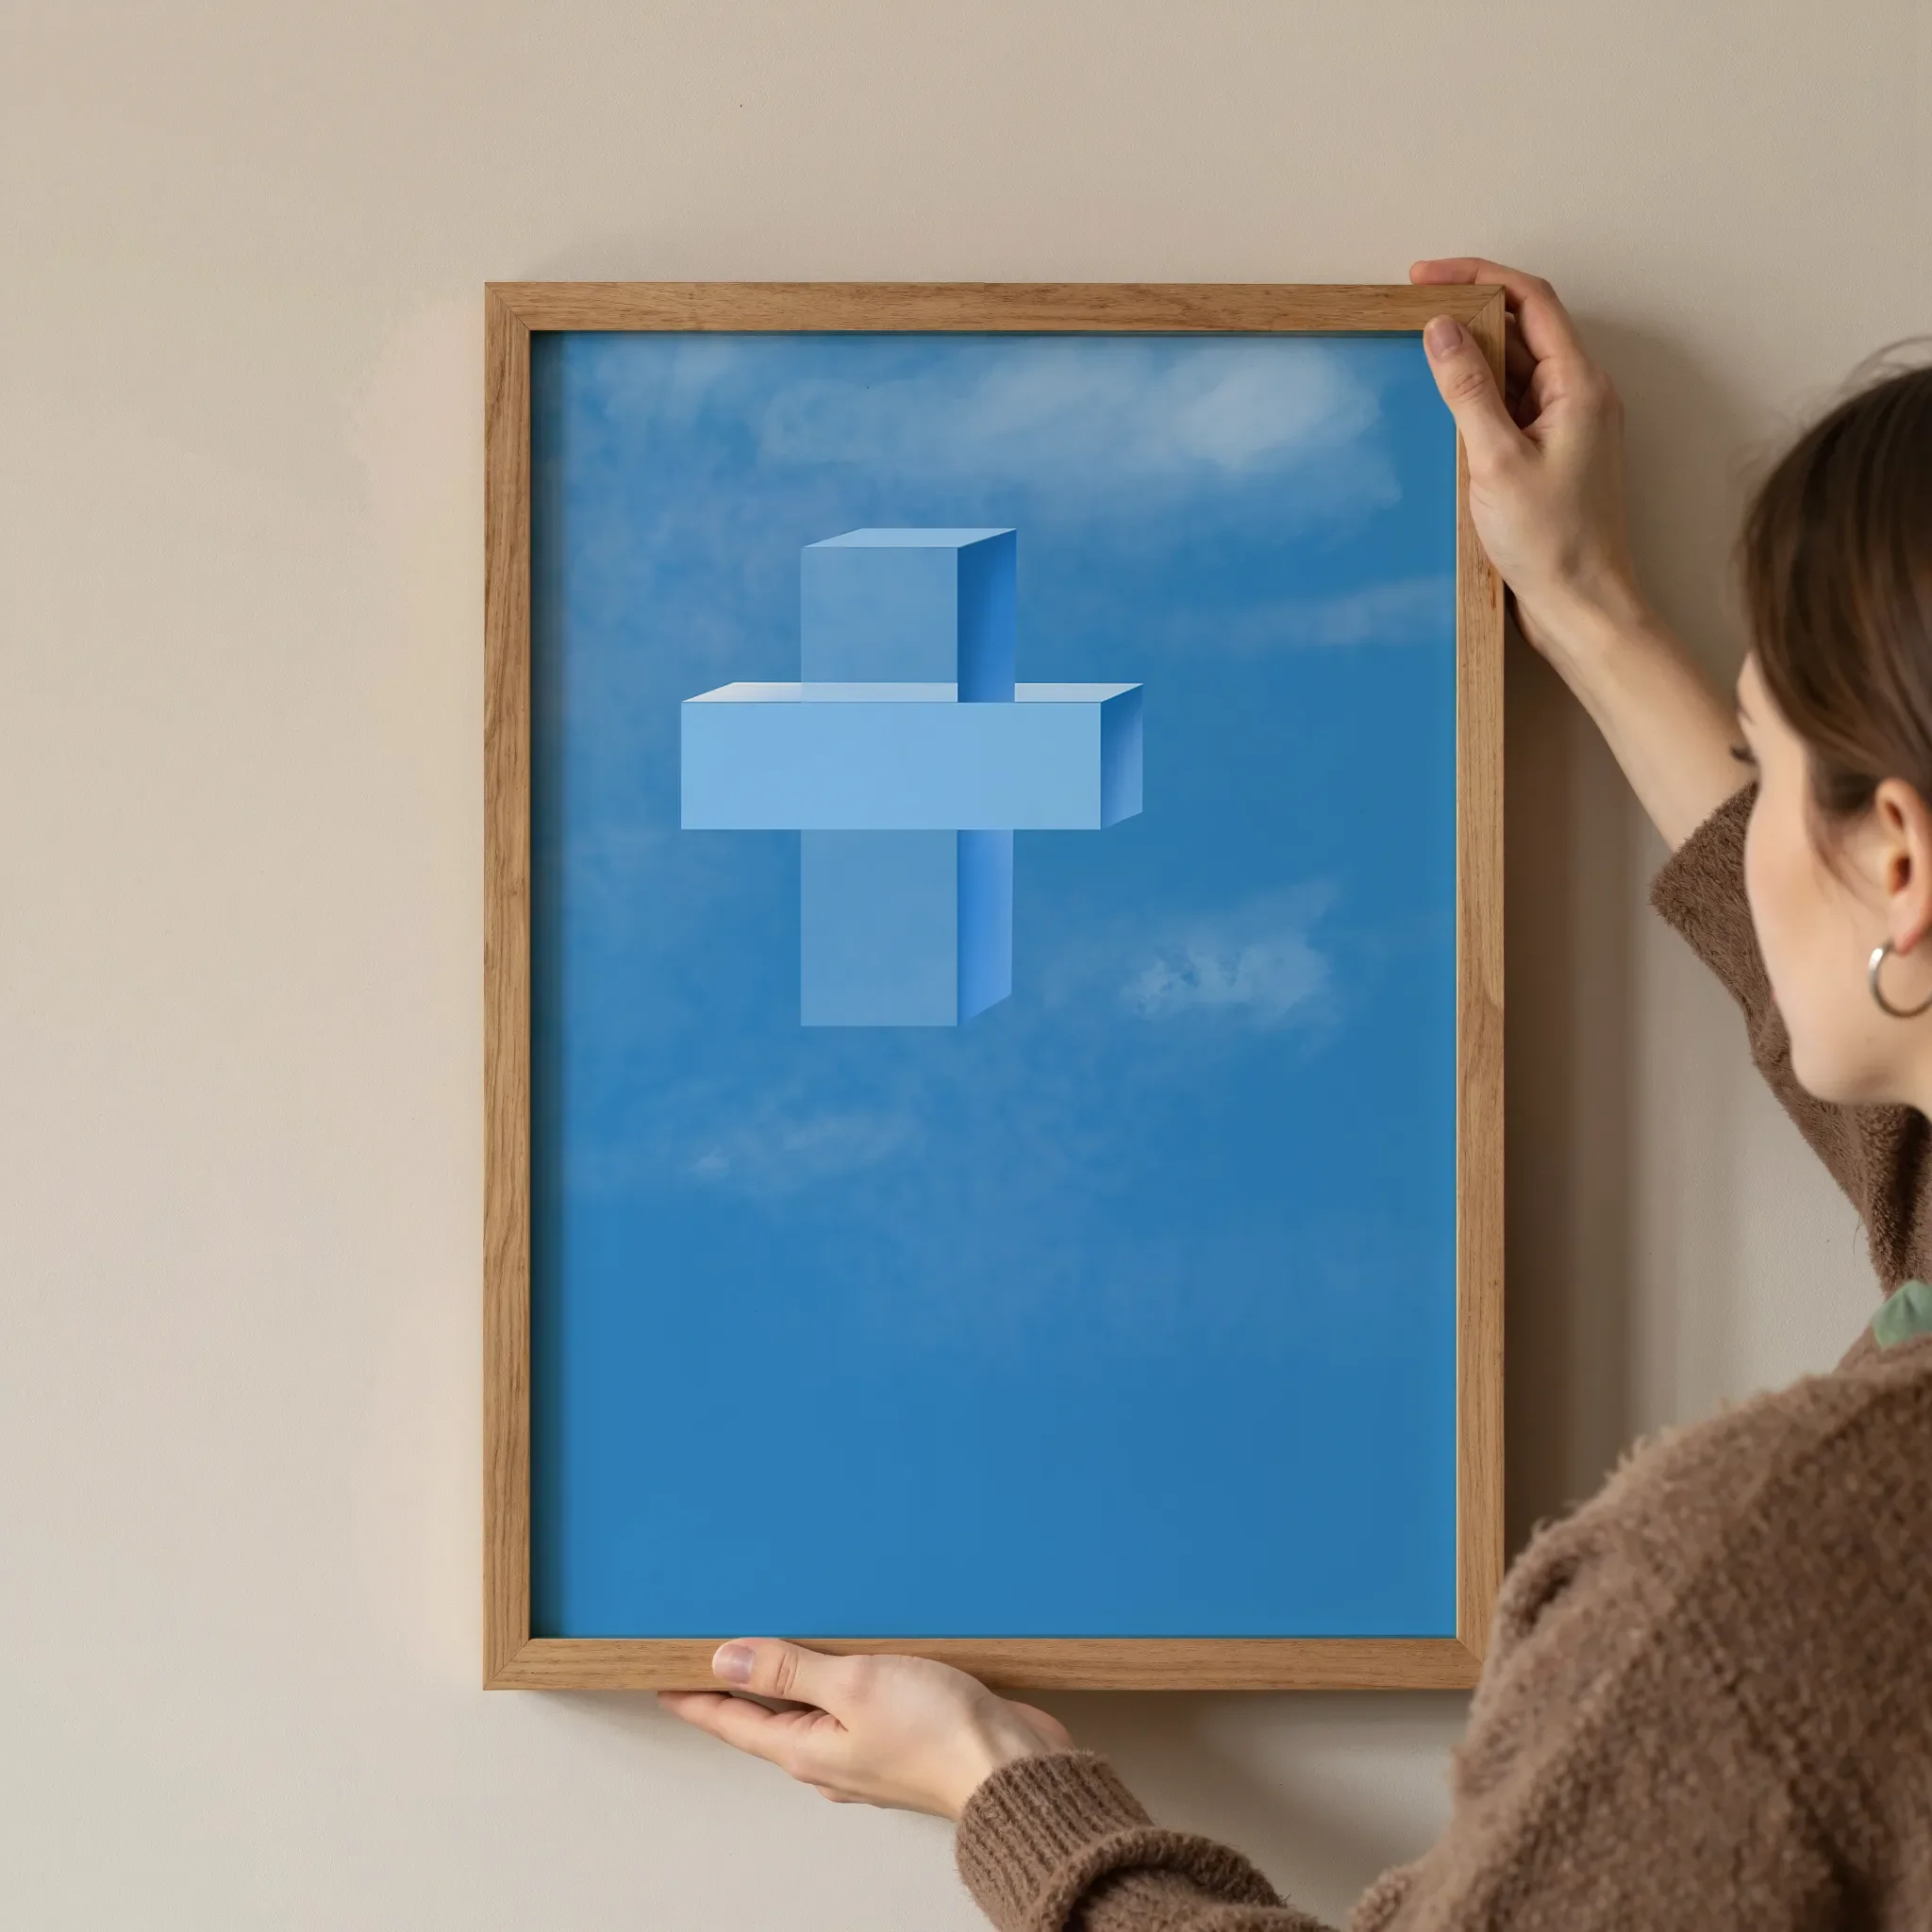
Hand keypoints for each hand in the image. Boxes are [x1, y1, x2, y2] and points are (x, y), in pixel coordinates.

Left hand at [658, 1640, 1074, 1818]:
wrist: (1010, 1768)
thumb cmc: (936, 1734)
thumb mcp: (852, 1685)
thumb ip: (789, 1671)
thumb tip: (724, 1659)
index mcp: (806, 1751)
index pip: (732, 1721)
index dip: (695, 1696)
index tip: (662, 1677)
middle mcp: (829, 1759)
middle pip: (768, 1719)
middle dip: (737, 1689)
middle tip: (708, 1657)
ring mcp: (866, 1753)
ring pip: (812, 1713)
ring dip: (790, 1682)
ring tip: (770, 1650)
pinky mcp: (902, 1739)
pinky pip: (853, 1707)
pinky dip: (836, 1680)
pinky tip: (848, 1660)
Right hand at [1409, 256, 1650, 666]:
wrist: (1583, 607)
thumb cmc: (1552, 543)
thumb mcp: (1496, 461)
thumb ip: (1467, 391)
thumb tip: (1442, 328)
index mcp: (1580, 386)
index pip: (1530, 300)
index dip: (1477, 276)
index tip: (1424, 277)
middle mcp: (1581, 397)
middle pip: (1523, 329)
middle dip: (1470, 313)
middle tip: (1414, 312)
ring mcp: (1568, 426)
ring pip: (1516, 370)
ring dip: (1472, 358)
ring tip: (1422, 357)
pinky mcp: (1552, 456)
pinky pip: (1513, 407)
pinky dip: (1479, 399)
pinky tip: (1445, 412)